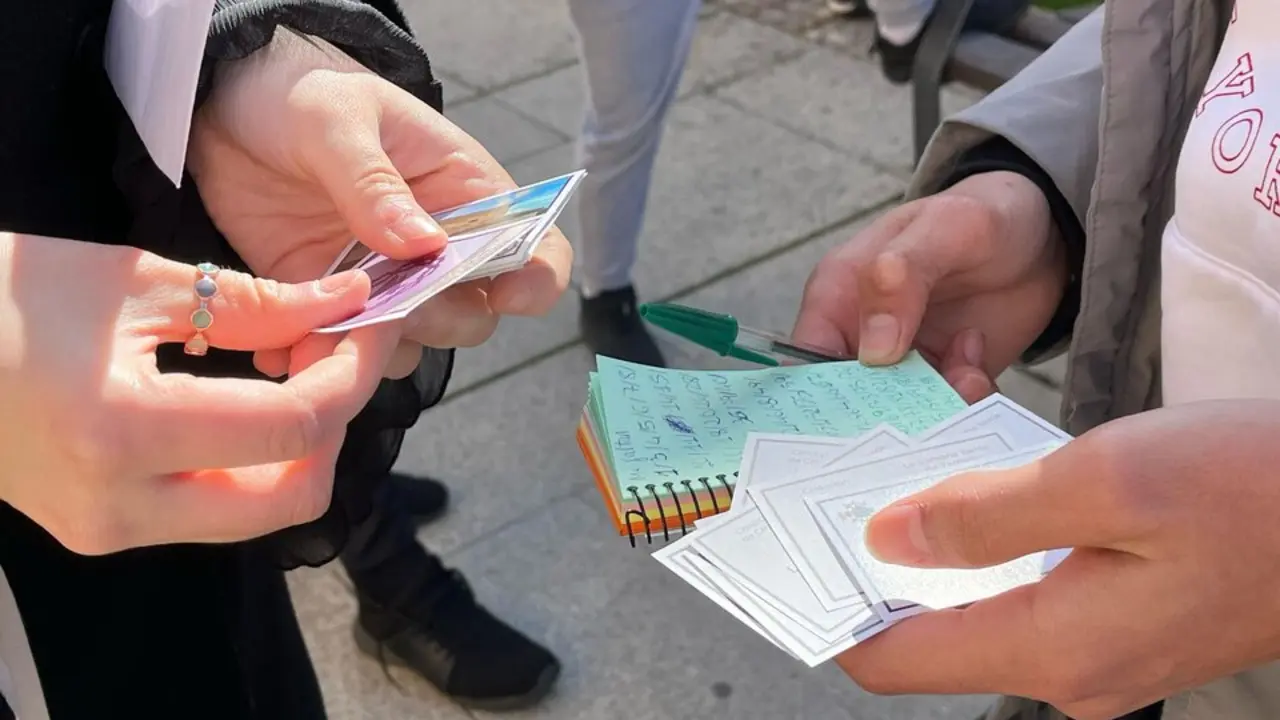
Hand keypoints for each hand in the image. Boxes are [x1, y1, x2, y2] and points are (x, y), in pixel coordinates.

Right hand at [0, 233, 399, 552]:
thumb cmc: (4, 296)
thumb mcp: (135, 280)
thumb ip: (254, 302)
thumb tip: (345, 305)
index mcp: (121, 431)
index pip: (292, 428)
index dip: (350, 373)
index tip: (369, 323)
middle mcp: (119, 505)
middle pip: (293, 499)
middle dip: (336, 426)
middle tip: (339, 355)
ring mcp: (109, 530)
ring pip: (257, 512)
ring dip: (299, 448)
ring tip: (299, 369)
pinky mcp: (103, 530)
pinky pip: (213, 508)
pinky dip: (253, 461)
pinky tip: (254, 399)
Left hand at [188, 29, 570, 376]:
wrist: (225, 112)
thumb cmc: (301, 95)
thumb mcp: (338, 120)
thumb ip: (377, 184)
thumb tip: (426, 246)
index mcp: (465, 192)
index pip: (535, 246)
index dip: (536, 279)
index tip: (505, 296)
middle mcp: (438, 247)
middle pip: (473, 314)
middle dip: (436, 319)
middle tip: (386, 300)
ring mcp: (387, 282)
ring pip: (412, 344)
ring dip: (373, 348)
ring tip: (320, 329)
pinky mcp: (332, 305)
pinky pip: (345, 352)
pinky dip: (318, 359)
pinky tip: (281, 343)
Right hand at [793, 172, 1066, 400]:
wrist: (1042, 237)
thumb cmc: (980, 216)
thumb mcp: (946, 228)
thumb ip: (901, 276)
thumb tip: (873, 348)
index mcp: (837, 298)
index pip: (806, 363)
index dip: (822, 398)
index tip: (859, 417)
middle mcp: (860, 340)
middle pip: (849, 405)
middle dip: (886, 416)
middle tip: (927, 402)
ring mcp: (903, 368)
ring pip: (901, 419)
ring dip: (935, 411)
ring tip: (967, 373)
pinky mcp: (943, 387)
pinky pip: (945, 419)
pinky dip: (964, 408)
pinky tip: (977, 370)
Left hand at [836, 401, 1279, 718]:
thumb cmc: (1249, 484)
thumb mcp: (1105, 480)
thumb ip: (985, 518)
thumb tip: (886, 541)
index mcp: (1055, 647)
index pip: (899, 659)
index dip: (836, 611)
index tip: (792, 554)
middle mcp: (1071, 674)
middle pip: (933, 638)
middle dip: (878, 576)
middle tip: (835, 499)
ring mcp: (1104, 659)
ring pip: (980, 616)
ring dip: (933, 562)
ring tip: (895, 489)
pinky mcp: (1129, 630)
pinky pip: (1029, 602)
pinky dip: (989, 559)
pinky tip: (980, 503)